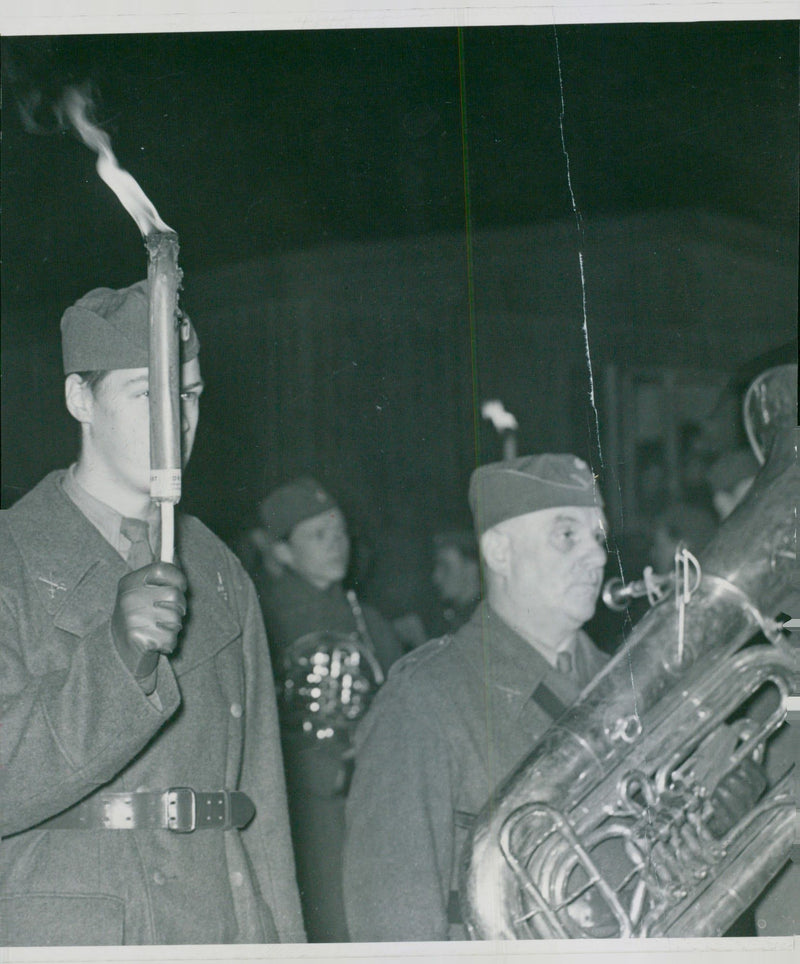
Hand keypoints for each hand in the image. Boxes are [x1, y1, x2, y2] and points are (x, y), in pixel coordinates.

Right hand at [111, 562, 187, 676]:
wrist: (118, 651)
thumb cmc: (140, 617)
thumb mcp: (144, 593)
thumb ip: (162, 577)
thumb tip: (178, 556)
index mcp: (130, 582)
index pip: (161, 568)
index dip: (177, 576)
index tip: (182, 586)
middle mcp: (129, 598)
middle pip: (174, 594)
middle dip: (179, 607)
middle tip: (169, 614)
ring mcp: (133, 618)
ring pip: (176, 619)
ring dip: (173, 627)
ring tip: (159, 629)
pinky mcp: (139, 639)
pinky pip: (171, 639)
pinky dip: (168, 643)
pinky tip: (155, 643)